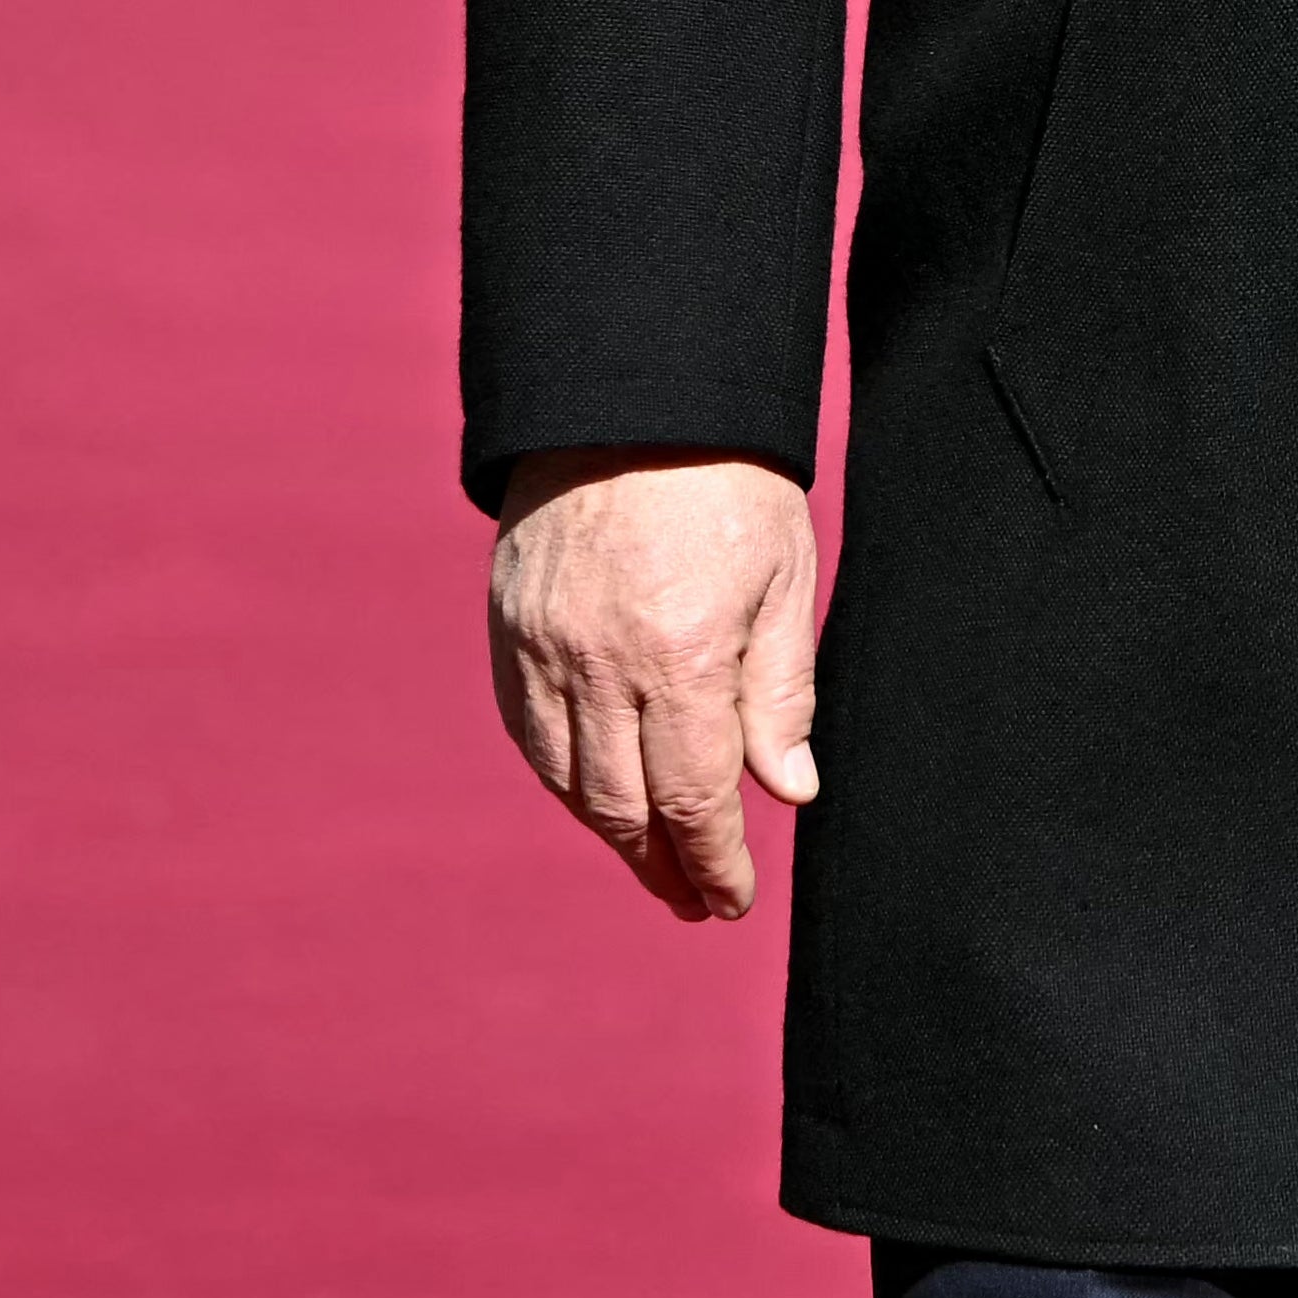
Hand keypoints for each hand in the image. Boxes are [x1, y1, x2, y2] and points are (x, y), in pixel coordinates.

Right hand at [487, 450, 821, 919]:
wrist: (631, 397)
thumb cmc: (729, 483)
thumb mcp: (785, 577)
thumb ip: (781, 693)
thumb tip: (789, 792)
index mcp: (679, 654)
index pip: (694, 799)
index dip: (714, 862)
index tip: (732, 899)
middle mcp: (598, 664)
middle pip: (624, 805)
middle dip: (664, 866)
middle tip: (697, 901)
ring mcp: (541, 648)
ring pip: (569, 780)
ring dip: (613, 834)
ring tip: (656, 864)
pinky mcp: (508, 630)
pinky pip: (528, 733)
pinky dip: (564, 779)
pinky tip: (599, 796)